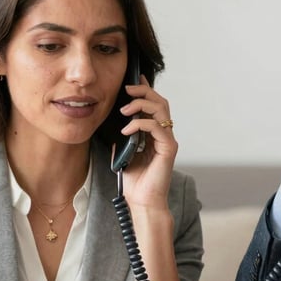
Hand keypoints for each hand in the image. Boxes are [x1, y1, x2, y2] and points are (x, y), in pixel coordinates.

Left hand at [117, 76, 177, 208]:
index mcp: (155, 134)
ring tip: (124, 109)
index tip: (132, 78)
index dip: (145, 89)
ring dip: (142, 104)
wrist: (143, 202)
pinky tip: (127, 129)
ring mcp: (168, 140)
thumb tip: (111, 125)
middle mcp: (164, 134)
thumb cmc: (135, 182)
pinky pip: (157, 127)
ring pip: (161, 110)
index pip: (153, 105)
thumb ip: (121, 139)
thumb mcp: (122, 154)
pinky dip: (141, 124)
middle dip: (144, 90)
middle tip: (127, 88)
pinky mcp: (169, 149)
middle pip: (160, 101)